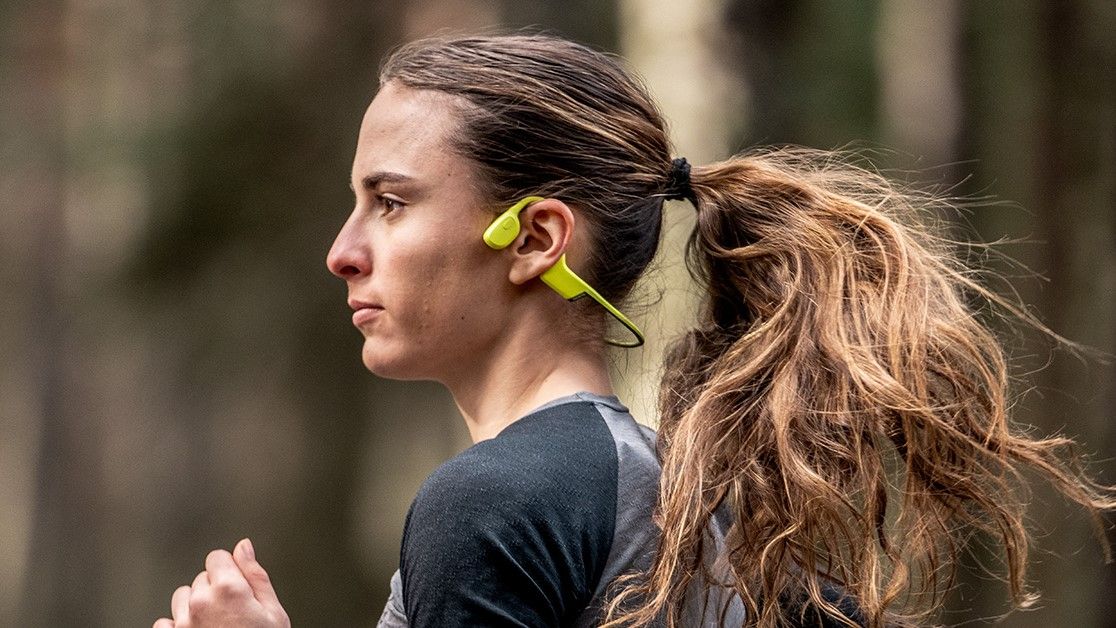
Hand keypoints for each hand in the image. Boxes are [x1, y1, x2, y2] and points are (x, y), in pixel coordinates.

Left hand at [153, 538, 289, 627]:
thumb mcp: (273, 611)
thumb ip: (255, 574)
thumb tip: (244, 546)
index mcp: (228, 589)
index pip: (217, 557)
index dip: (231, 571)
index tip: (239, 587)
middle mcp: (200, 602)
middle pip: (201, 577)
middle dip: (216, 588)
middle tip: (234, 611)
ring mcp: (182, 623)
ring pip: (182, 597)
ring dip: (196, 605)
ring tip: (216, 623)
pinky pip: (165, 622)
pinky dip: (178, 626)